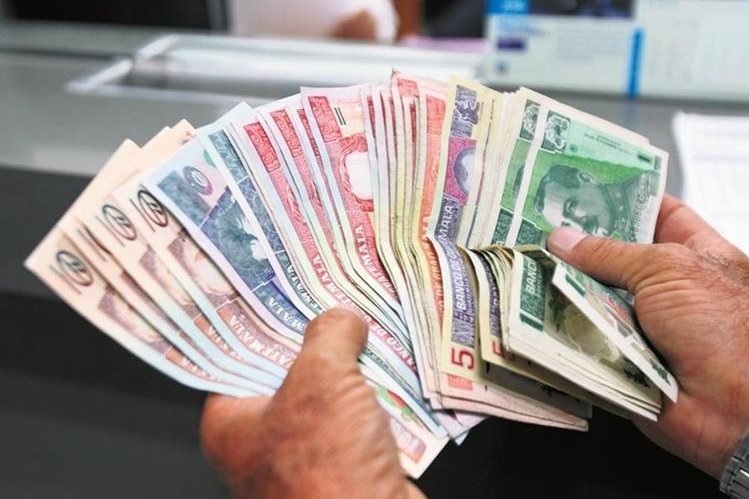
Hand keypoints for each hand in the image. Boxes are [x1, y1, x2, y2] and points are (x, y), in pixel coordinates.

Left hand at [200, 309, 423, 498]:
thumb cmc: (325, 468)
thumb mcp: (321, 379)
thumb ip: (328, 337)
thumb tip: (342, 321)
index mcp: (231, 425)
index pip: (239, 358)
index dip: (265, 322)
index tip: (286, 292)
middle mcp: (262, 444)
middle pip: (288, 374)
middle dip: (318, 342)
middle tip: (335, 303)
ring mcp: (306, 458)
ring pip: (328, 396)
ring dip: (352, 370)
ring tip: (368, 329)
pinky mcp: (346, 467)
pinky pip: (358, 419)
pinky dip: (374, 398)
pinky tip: (391, 371)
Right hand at [547, 194, 748, 478]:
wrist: (734, 409)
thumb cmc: (725, 329)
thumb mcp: (667, 270)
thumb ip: (610, 253)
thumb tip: (564, 239)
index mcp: (691, 254)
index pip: (655, 212)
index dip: (621, 197)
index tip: (580, 185)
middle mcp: (663, 287)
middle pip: (612, 257)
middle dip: (576, 245)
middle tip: (532, 225)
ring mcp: (639, 324)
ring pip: (591, 298)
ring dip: (561, 288)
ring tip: (518, 262)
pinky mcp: (617, 358)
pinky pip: (581, 338)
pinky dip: (557, 329)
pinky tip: (524, 309)